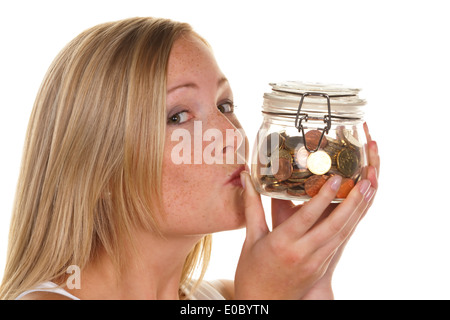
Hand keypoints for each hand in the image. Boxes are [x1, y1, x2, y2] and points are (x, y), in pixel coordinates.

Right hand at [234, 123, 378, 299]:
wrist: (262, 304)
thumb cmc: (251, 271)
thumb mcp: (251, 238)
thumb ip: (252, 206)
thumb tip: (246, 176)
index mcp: (281, 243)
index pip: (307, 217)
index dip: (324, 197)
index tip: (337, 178)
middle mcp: (301, 253)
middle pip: (333, 225)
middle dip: (352, 202)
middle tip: (364, 181)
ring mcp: (314, 263)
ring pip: (341, 234)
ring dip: (357, 212)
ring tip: (367, 191)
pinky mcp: (320, 268)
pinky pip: (338, 243)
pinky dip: (350, 225)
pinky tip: (356, 211)